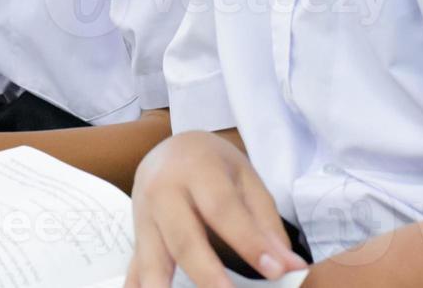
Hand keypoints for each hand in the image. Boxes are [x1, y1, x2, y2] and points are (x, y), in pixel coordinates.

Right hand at [126, 131, 307, 287]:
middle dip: (207, 274)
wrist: (172, 148)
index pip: (223, 209)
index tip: (274, 270)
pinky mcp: (136, 235)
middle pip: (184, 238)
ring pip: (152, 257)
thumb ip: (266, 222)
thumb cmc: (213, 163)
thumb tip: (288, 265)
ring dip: (161, 285)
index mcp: (196, 169)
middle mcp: (163, 190)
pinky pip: (133, 266)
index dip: (248, 242)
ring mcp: (143, 215)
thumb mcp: (246, 178)